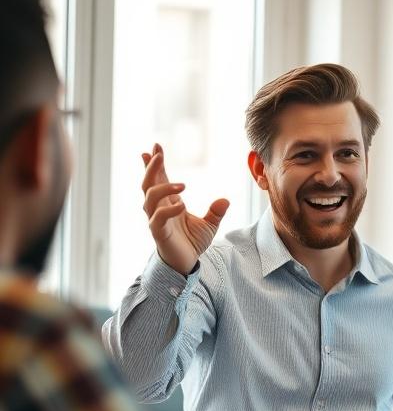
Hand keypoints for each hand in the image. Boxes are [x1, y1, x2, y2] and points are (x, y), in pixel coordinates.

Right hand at [141, 143, 229, 275]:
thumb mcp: (209, 225)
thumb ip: (216, 212)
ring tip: (184, 185)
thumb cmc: (192, 243)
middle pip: (148, 183)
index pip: (159, 179)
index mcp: (168, 202)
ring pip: (150, 198)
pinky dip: (168, 210)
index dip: (156, 164)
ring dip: (164, 188)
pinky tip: (181, 206)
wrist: (186, 264)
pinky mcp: (158, 233)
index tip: (156, 146)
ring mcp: (156, 220)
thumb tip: (225, 200)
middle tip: (157, 153)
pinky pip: (157, 218)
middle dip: (151, 167)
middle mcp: (159, 208)